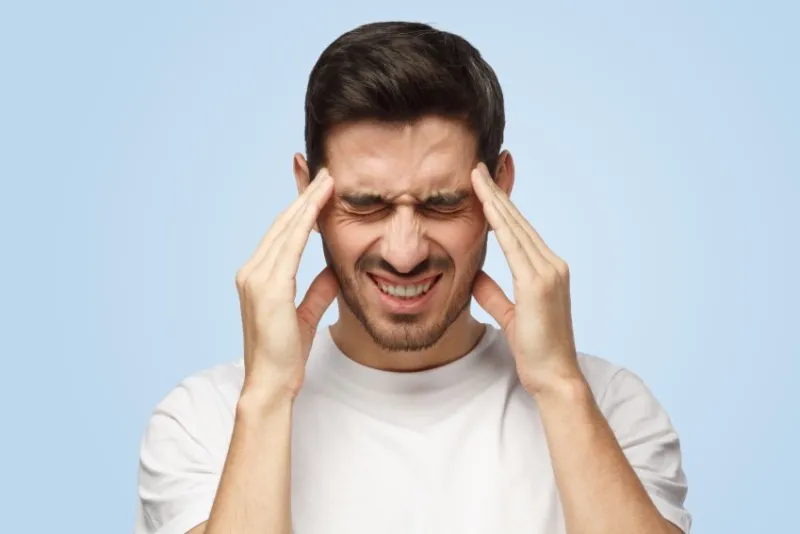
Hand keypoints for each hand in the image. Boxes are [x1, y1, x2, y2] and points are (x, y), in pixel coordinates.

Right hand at [234, 169, 338, 398]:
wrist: (271, 383)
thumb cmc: (286, 355)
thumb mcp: (304, 316)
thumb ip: (317, 291)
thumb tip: (334, 272)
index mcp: (257, 277)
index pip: (282, 235)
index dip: (301, 210)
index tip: (319, 190)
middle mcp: (251, 272)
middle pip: (282, 225)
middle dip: (304, 197)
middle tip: (325, 173)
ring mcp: (256, 278)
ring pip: (286, 230)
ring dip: (307, 203)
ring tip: (327, 180)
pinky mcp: (268, 288)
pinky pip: (290, 247)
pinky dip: (305, 224)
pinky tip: (318, 207)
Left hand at [470, 163, 580, 395]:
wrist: (554, 376)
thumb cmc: (535, 349)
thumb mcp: (509, 315)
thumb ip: (493, 293)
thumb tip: (474, 275)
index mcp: (547, 271)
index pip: (519, 231)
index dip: (501, 207)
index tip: (484, 185)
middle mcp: (552, 265)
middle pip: (518, 222)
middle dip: (496, 193)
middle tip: (477, 167)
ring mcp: (549, 272)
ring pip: (515, 228)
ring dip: (494, 200)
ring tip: (476, 177)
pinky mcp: (538, 284)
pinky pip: (514, 247)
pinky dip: (499, 224)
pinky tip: (486, 206)